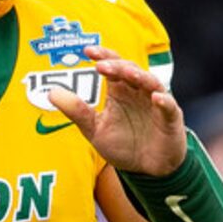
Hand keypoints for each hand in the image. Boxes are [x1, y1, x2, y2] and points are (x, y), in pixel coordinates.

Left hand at [47, 46, 185, 177]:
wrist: (147, 170)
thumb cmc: (124, 145)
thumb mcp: (95, 129)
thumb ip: (77, 111)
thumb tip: (51, 93)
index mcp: (120, 89)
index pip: (112, 64)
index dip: (102, 55)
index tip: (87, 51)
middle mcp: (139, 91)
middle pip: (130, 69)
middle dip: (117, 65)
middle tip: (101, 65)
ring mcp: (156, 102)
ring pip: (151, 82)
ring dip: (140, 76)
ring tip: (128, 73)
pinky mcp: (171, 119)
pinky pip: (169, 106)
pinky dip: (163, 101)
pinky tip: (156, 98)